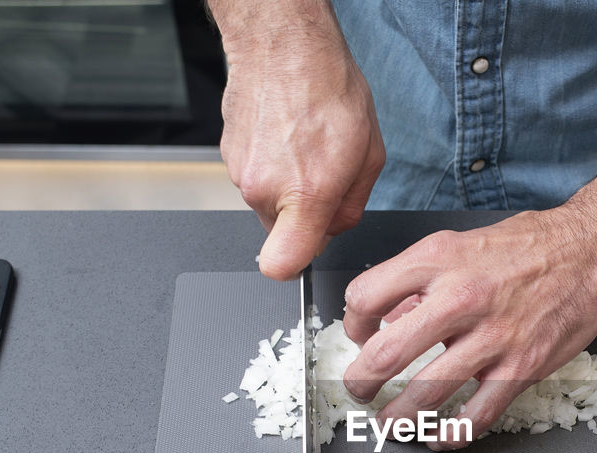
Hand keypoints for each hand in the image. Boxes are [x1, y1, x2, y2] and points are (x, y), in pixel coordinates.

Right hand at [213, 1, 384, 279]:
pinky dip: (273, 166)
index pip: (281, 265)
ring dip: (290, 188)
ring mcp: (240, 172)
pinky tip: (288, 136)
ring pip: (270, 205)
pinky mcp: (227, 155)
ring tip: (308, 148)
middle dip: (307, 216)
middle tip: (326, 177)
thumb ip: (353, 205)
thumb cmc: (328, 89)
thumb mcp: (369, 155)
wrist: (283, 42)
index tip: (306, 253)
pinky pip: (256, 178)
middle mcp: (264, 189)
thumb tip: (337, 226)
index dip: (296, 266)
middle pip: (284, 232)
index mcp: (305, 194)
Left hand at [340, 99, 596, 449]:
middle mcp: (459, 298)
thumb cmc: (528, 246)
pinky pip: (477, 414)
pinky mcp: (520, 367)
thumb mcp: (461, 244)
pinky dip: (452, 433)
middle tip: (360, 392)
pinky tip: (441, 436)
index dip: (352, 324)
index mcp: (437, 261)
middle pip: (384, 354)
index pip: (365, 297)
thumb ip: (421, 280)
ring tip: (390, 424)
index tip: (359, 337)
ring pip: (425, 394)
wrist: (591, 252)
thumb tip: (389, 316)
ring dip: (398, 418)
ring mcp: (491, 338)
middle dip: (361, 383)